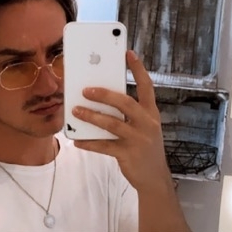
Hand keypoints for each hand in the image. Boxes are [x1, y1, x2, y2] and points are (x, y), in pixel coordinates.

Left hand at [72, 50, 171, 194]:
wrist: (155, 178)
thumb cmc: (145, 146)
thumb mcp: (144, 126)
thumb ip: (129, 113)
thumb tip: (103, 97)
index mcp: (151, 112)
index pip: (147, 86)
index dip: (138, 69)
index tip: (128, 53)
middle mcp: (147, 123)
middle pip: (125, 103)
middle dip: (104, 95)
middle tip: (86, 89)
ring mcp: (138, 140)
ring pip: (112, 124)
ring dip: (92, 116)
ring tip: (76, 110)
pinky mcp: (128, 155)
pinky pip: (104, 146)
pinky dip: (89, 142)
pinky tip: (77, 140)